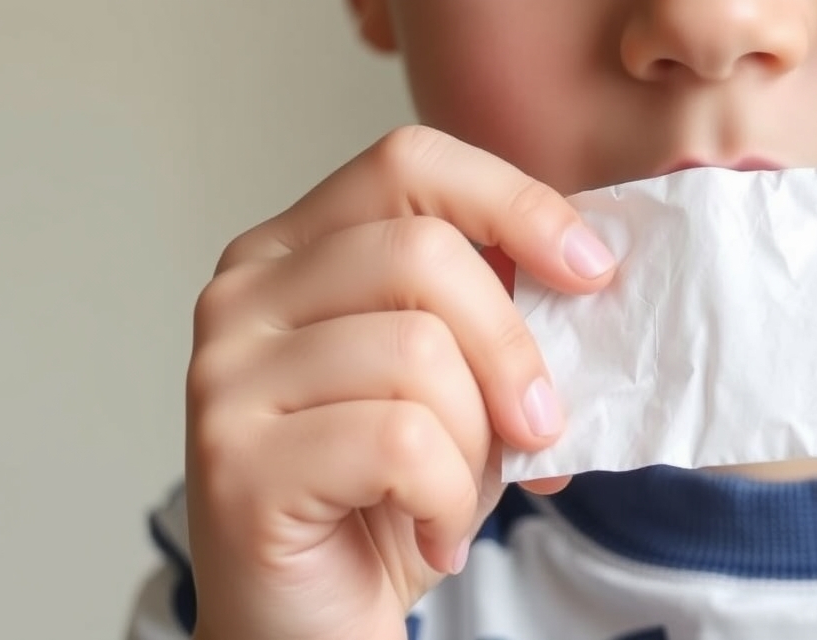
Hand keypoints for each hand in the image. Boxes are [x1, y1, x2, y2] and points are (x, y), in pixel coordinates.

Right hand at [183, 125, 616, 639]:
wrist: (308, 628)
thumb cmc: (383, 502)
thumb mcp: (454, 388)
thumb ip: (493, 316)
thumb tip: (588, 270)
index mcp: (291, 252)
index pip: (409, 164)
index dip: (513, 202)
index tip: (591, 271)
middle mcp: (242, 296)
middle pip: (424, 254)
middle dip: (514, 350)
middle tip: (539, 429)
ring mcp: (225, 376)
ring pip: (419, 354)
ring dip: (476, 444)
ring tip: (454, 496)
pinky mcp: (237, 462)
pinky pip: (401, 443)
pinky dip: (448, 500)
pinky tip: (430, 536)